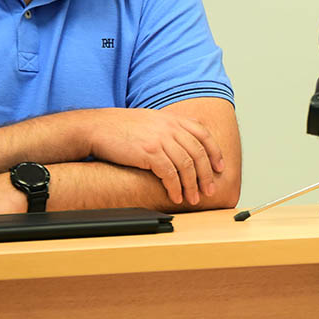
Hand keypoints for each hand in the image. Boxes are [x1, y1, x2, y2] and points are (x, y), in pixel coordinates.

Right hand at [84, 108, 225, 205]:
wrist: (98, 127)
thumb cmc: (121, 127)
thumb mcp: (151, 120)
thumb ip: (169, 129)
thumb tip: (184, 144)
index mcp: (173, 119)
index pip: (203, 134)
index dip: (215, 152)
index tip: (219, 168)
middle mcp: (170, 127)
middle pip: (198, 153)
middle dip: (206, 174)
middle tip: (209, 190)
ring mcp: (160, 139)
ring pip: (186, 165)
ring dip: (192, 185)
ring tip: (194, 199)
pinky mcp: (149, 152)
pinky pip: (170, 173)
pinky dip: (176, 187)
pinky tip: (176, 196)